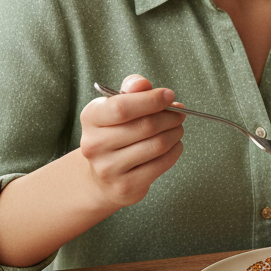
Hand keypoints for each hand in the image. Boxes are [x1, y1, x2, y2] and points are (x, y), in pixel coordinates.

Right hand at [78, 74, 185, 208]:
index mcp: (91, 118)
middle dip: (170, 117)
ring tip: (177, 128)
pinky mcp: (125, 186)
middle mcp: (94, 144)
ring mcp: (108, 168)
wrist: (101, 176)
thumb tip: (143, 84)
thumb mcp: (117, 105)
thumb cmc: (116, 131)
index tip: (169, 95)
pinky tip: (174, 145)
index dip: (151, 100)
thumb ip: (132, 89)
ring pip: (157, 145)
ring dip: (175, 133)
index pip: (122, 107)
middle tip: (180, 114)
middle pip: (146, 126)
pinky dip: (175, 151)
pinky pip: (161, 164)